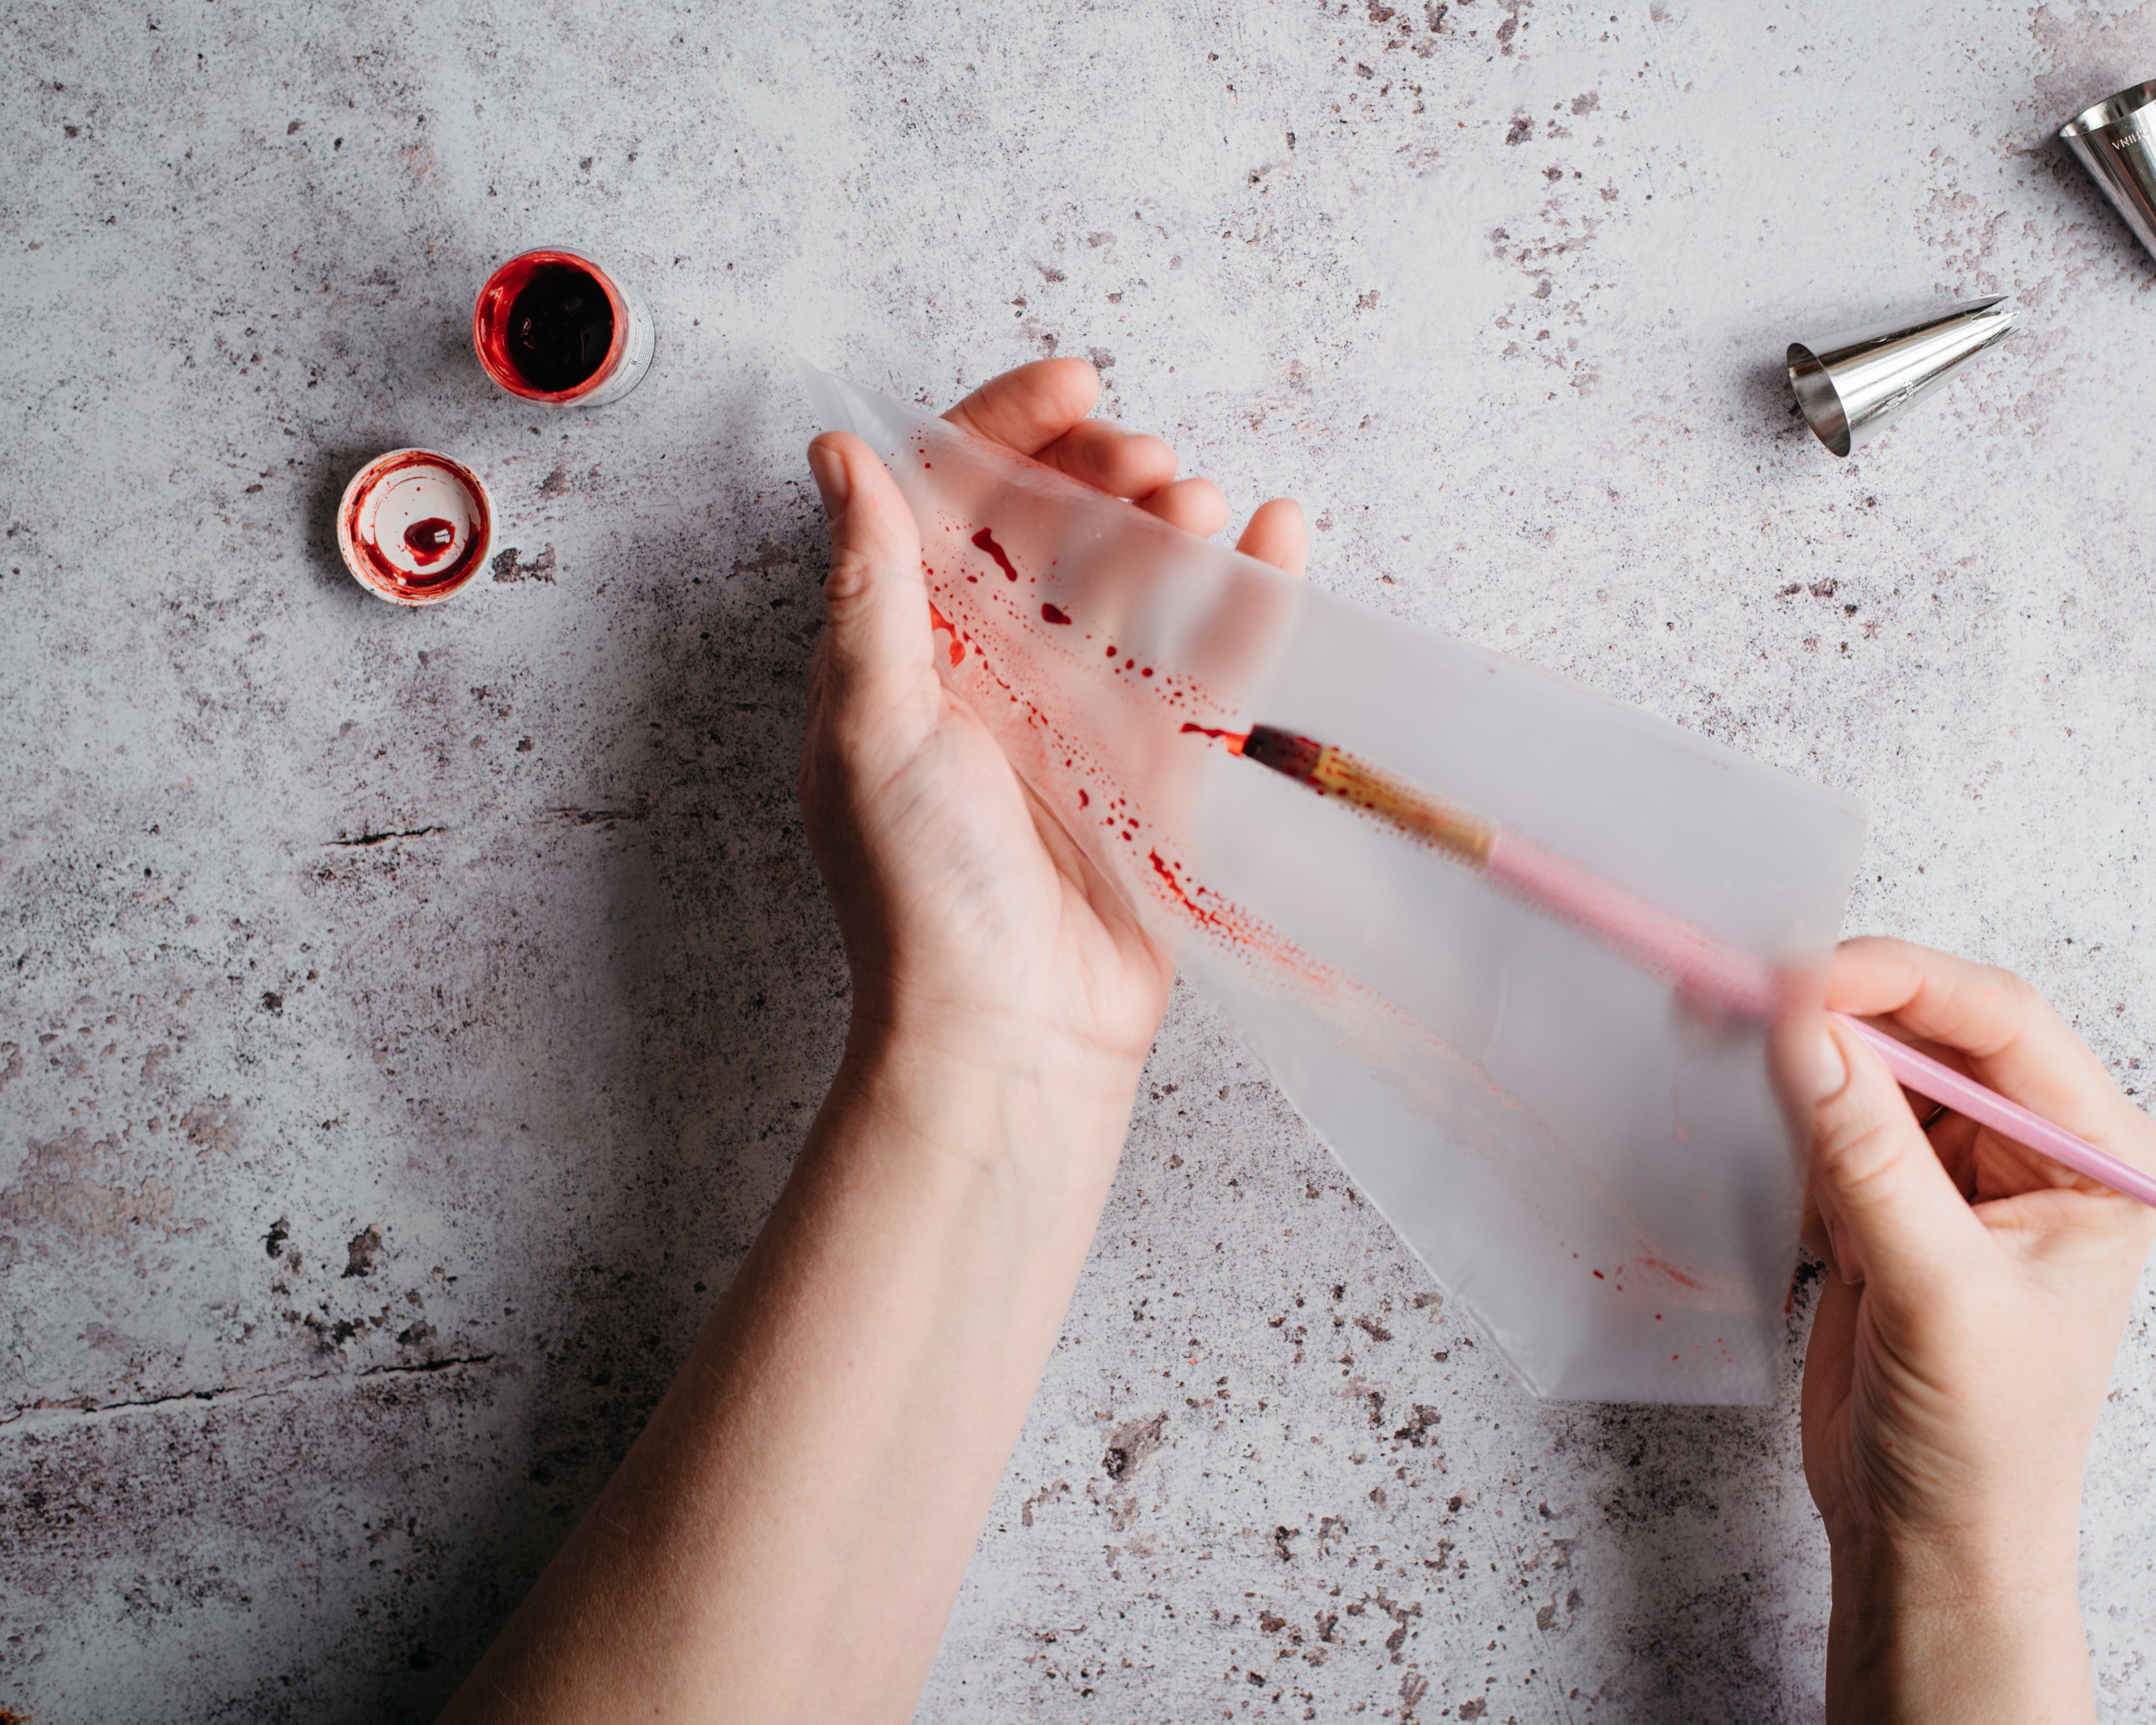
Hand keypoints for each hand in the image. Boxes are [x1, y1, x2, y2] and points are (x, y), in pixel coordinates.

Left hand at [802, 360, 1307, 1132]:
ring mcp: (1084, 711)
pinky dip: (1249, 592)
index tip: (1071, 386)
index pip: (954, 498)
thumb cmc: (918, 889)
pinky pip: (1210, 657)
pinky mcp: (1161, 763)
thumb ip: (871, 586)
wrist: (1010, 1029)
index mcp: (911, 647)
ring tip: (1197, 502)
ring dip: (1170, 520)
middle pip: (1053, 523)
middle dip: (1098, 468)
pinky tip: (1278, 534)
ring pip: (1137, 577)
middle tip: (1143, 460)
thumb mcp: (870, 722)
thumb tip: (840, 453)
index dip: (1005, 426)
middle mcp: (995, 667)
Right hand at [1790, 937, 2155, 1722]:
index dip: (1899, 982)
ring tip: (1730, 1049)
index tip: (1801, 974)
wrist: (1932, 1546)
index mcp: (2097, 1155)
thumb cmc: (1985, 1446)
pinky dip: (1785, 1118)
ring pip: (1867, 1065)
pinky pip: (1829, 1119)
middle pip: (1926, 1029)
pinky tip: (1765, 1147)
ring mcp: (1955, 1171)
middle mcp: (2033, 1147)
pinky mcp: (1888, 1201)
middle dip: (1833, 1013)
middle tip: (1735, 998)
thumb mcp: (1938, 1295)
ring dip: (1799, 1061)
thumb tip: (1808, 1032)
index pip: (1998, 1021)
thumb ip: (1871, 1157)